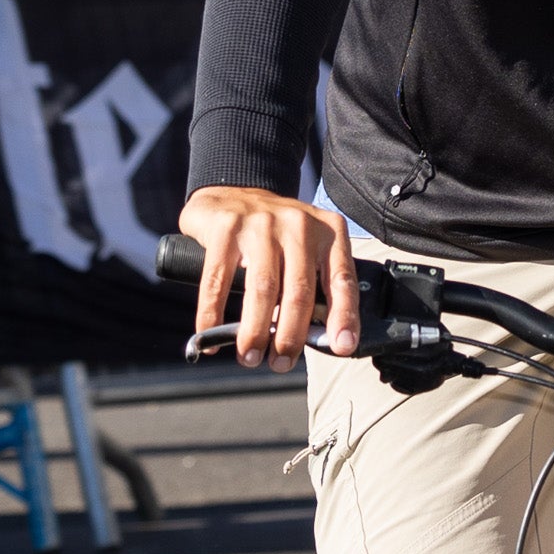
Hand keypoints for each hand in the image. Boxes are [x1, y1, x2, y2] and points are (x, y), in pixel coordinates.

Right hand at [179, 182, 359, 368]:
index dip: (344, 316)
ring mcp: (260, 224)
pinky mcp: (225, 228)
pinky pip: (218, 281)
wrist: (232, 189)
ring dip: (255, 331)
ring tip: (249, 356)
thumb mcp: (305, 246)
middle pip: (299, 292)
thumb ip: (314, 282)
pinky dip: (212, 314)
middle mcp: (298, 225)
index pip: (341, 279)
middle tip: (280, 364)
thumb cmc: (274, 233)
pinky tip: (209, 336)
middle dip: (290, 336)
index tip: (342, 346)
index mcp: (328, 232)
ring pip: (262, 289)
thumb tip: (320, 337)